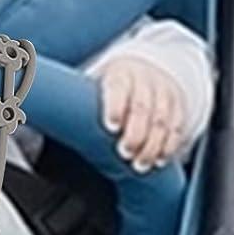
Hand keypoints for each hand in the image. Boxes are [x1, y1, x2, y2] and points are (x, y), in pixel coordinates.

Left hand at [92, 55, 186, 172]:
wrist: (142, 70)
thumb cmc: (112, 89)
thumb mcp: (97, 87)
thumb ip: (83, 105)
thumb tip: (56, 127)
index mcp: (120, 73)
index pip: (118, 88)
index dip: (115, 107)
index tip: (111, 127)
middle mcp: (144, 79)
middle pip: (142, 107)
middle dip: (135, 134)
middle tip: (125, 154)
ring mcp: (163, 91)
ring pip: (161, 120)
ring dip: (152, 145)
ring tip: (140, 164)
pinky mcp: (178, 103)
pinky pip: (177, 126)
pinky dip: (169, 145)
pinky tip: (159, 159)